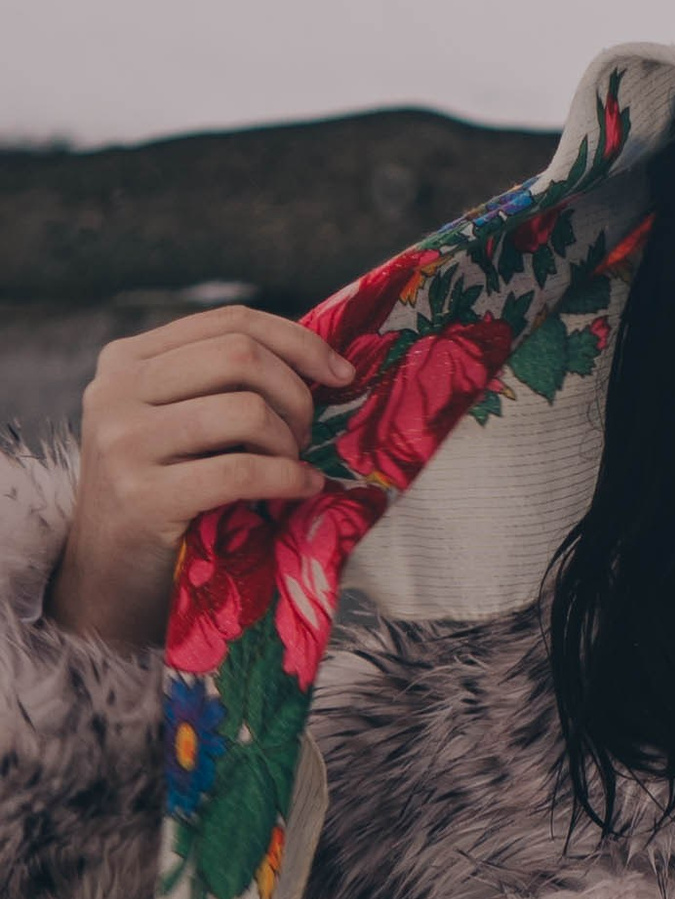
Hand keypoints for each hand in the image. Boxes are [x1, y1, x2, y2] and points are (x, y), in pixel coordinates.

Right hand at [46, 305, 354, 652]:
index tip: (340, 374)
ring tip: (292, 465)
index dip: (299, 342)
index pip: (230, 322)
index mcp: (126, 359)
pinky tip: (302, 488)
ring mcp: (124, 442)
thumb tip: (321, 360)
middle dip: (295, 394)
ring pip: (246, 410)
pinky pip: (241, 471)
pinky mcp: (142, 496)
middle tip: (306, 434)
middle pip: (241, 356)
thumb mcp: (175, 422)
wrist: (110, 576)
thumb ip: (220, 383)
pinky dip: (288, 478)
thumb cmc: (164, 493)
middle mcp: (115, 390)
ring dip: (289, 441)